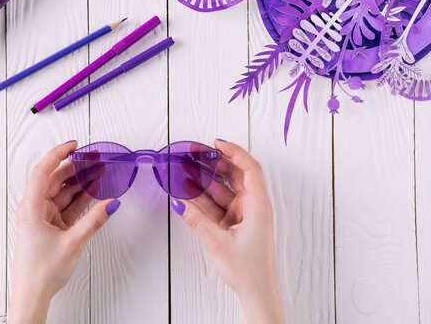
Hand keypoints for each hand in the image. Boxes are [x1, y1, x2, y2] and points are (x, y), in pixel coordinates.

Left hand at [9, 141, 119, 323]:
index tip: (74, 145)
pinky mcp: (51, 227)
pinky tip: (94, 192)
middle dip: (75, 168)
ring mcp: (43, 218)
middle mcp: (35, 209)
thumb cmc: (41, 272)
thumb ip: (94, 221)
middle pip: (55, 180)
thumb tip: (111, 203)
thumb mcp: (72, 243)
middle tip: (94, 159)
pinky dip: (80, 200)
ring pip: (63, 193)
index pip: (43, 171)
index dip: (58, 155)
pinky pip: (67, 207)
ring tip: (99, 172)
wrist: (32, 295)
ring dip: (80, 184)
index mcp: (31, 208)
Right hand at [170, 139, 283, 323]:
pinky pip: (217, 206)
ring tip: (185, 170)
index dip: (235, 152)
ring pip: (223, 191)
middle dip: (215, 163)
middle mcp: (252, 207)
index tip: (216, 144)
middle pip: (235, 176)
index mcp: (258, 206)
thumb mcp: (219, 243)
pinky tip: (187, 193)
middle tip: (194, 154)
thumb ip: (197, 220)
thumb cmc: (250, 270)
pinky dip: (203, 200)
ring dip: (205, 182)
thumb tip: (180, 203)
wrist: (257, 294)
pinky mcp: (234, 225)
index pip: (250, 169)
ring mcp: (243, 215)